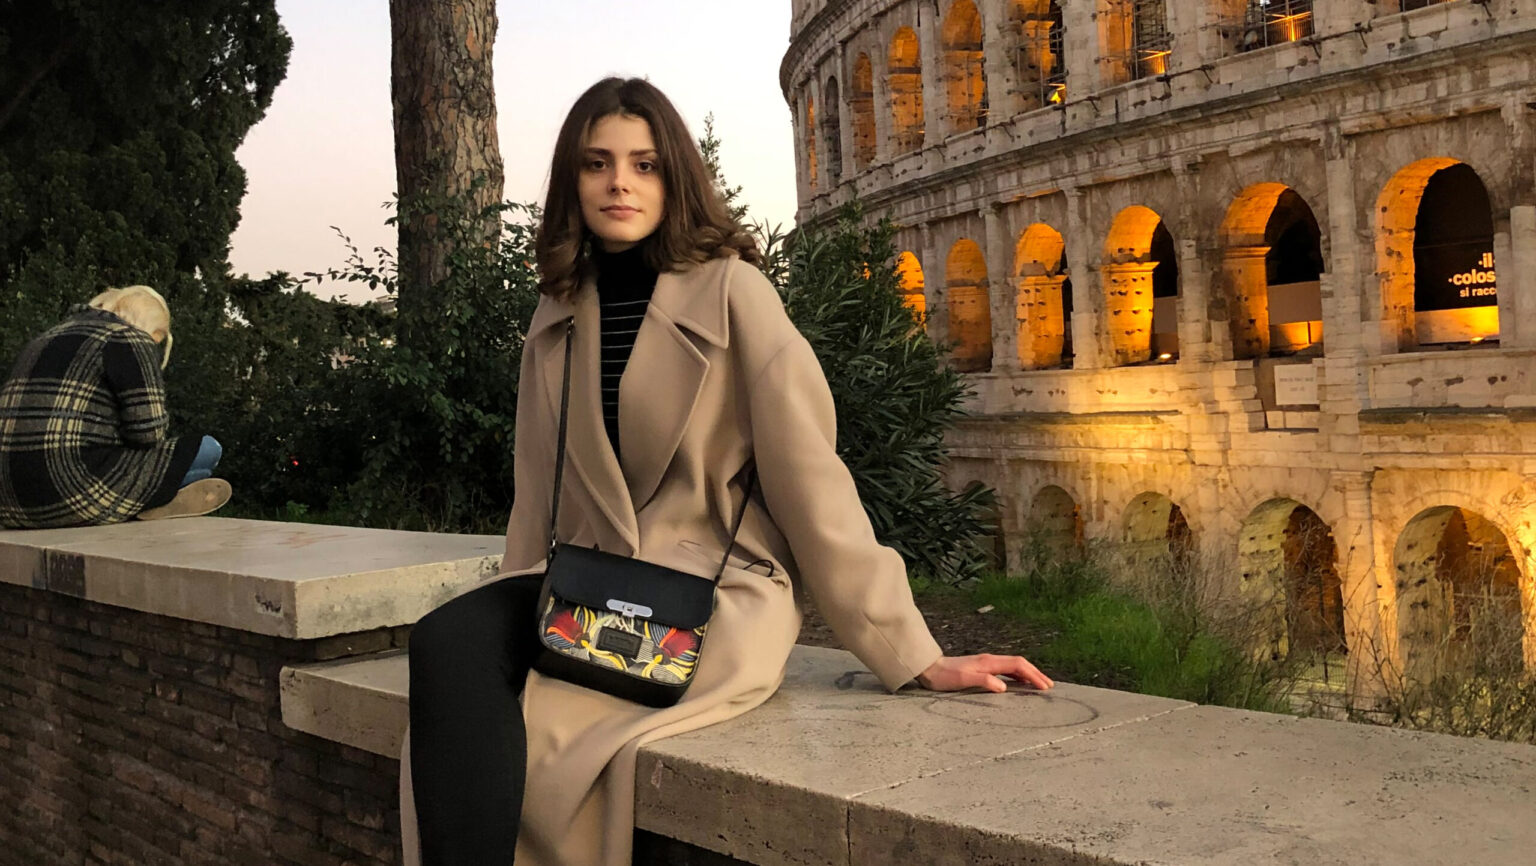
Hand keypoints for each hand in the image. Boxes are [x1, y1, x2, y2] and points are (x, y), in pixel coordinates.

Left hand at [915, 653, 1053, 692]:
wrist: (929, 668)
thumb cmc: (944, 677)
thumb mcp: (962, 680)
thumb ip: (983, 681)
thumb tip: (1004, 687)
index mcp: (989, 662)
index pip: (1018, 666)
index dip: (1033, 675)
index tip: (1045, 687)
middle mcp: (990, 660)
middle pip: (1019, 663)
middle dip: (1036, 674)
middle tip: (1050, 686)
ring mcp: (986, 662)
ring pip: (1014, 666)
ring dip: (1028, 674)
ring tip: (1040, 685)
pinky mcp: (982, 667)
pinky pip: (1006, 669)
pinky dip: (1017, 675)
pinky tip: (1019, 683)